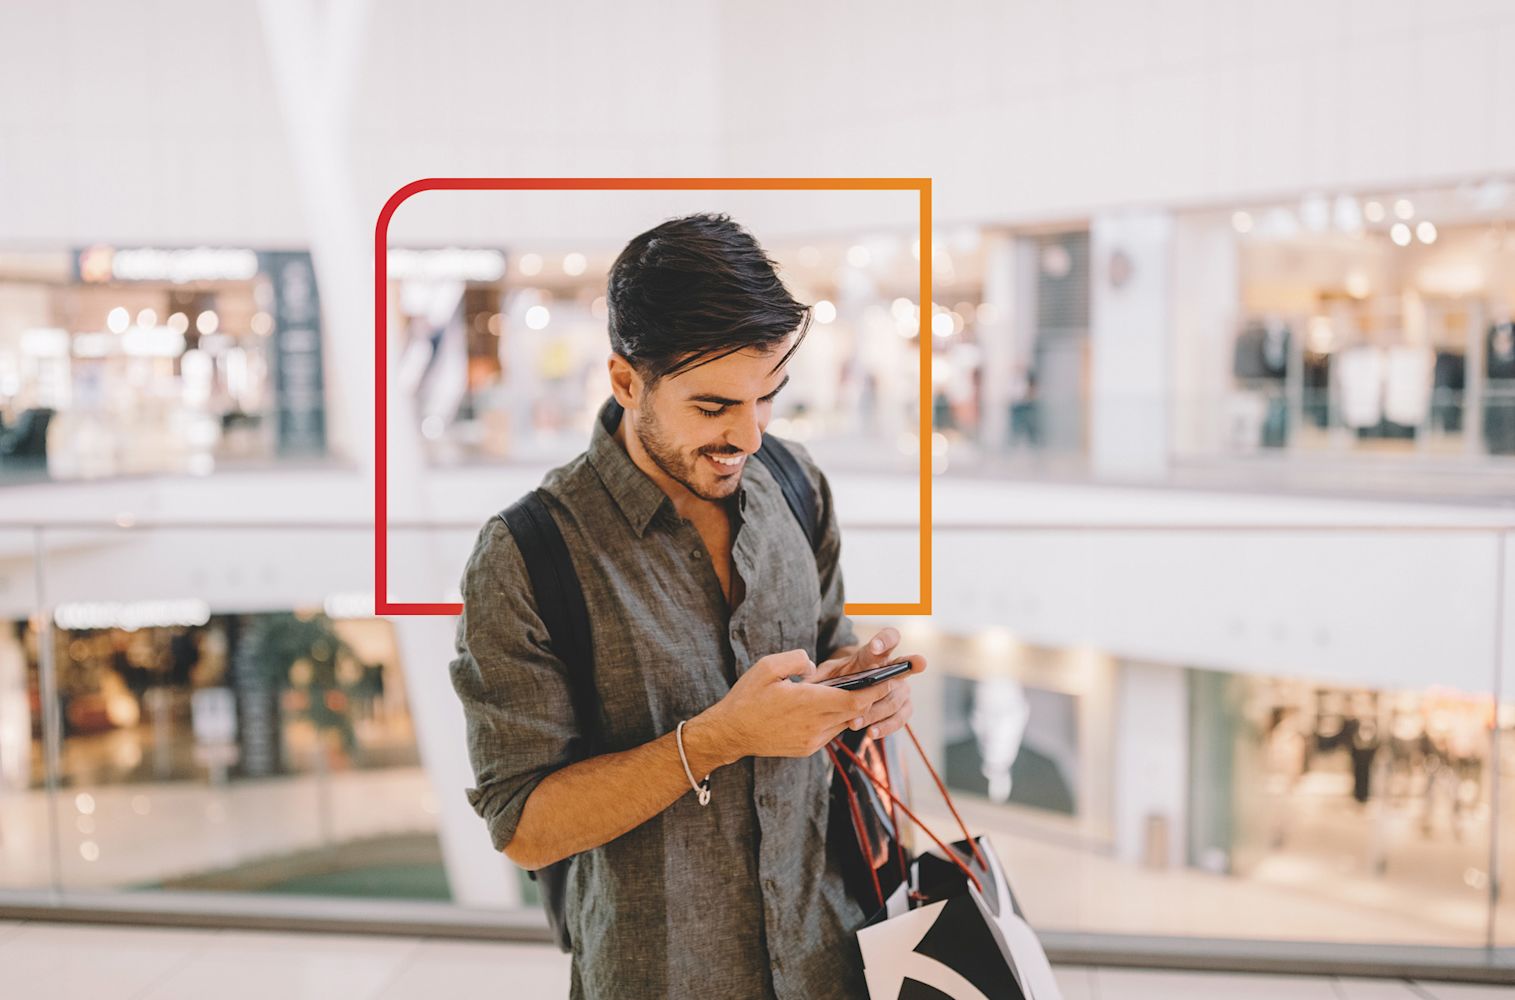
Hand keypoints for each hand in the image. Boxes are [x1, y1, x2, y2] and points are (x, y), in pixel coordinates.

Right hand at [700, 649, 896, 760]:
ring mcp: (812, 740)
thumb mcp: (768, 667)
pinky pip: (831, 732)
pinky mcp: (807, 749)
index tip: (890, 678)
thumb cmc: (747, 697)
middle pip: (855, 713)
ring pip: (844, 723)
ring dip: (854, 709)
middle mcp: (814, 725)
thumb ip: (796, 660)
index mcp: (808, 703)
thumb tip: (813, 666)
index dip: (876, 690)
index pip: (855, 700)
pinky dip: (837, 719)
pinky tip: (834, 706)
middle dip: (872, 697)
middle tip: (886, 681)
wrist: (731, 733)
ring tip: (862, 691)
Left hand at [816, 627, 925, 740]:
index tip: (875, 647)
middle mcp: (893, 668)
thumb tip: (804, 681)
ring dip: (876, 710)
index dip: (884, 640)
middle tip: (908, 669)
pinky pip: (900, 718)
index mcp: (874, 654)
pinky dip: (886, 727)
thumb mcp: (828, 672)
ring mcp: (901, 688)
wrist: (852, 692)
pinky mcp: (904, 707)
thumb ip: (820, 675)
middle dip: (909, 665)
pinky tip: (871, 733)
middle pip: (903, 666)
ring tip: (855, 723)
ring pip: (897, 698)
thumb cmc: (840, 678)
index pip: (887, 639)